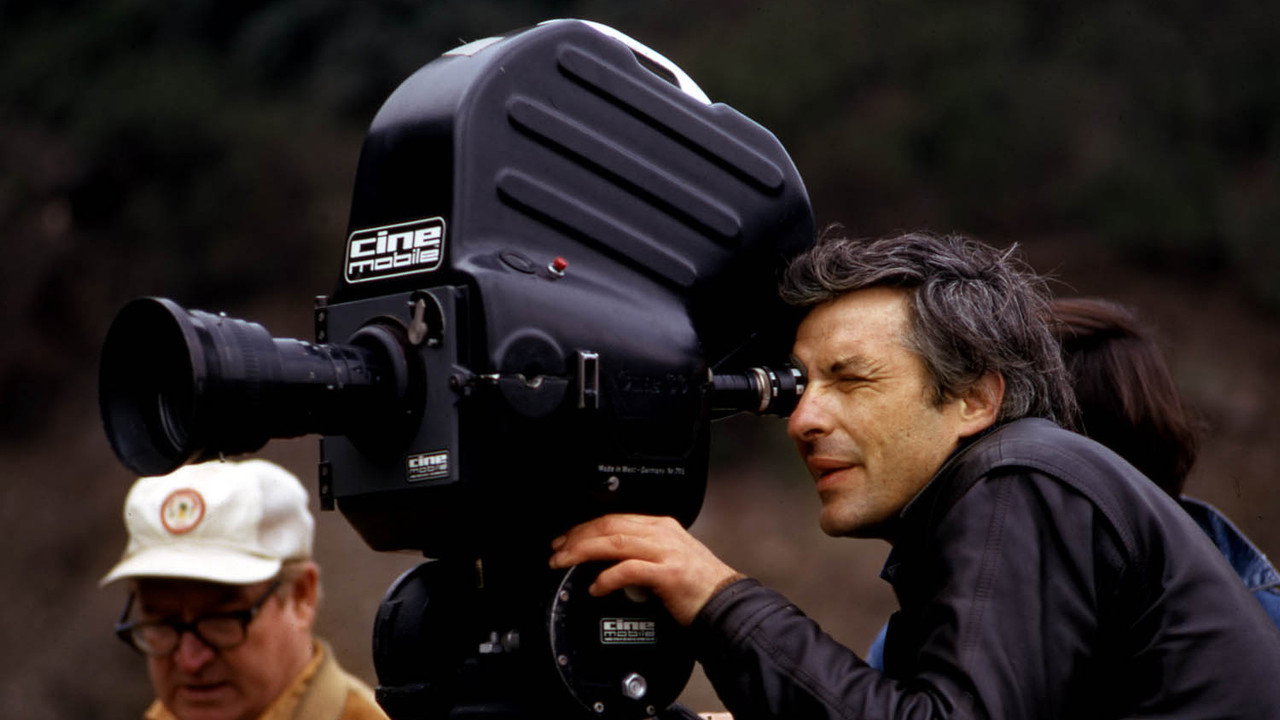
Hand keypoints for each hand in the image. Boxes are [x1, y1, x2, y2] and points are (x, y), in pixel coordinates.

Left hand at [549, 514, 743, 624]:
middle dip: (577, 537)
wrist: (727, 605)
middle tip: (557, 551)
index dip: (585, 527)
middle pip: (610, 525)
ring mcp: (666, 551)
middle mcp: (663, 534)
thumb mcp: (669, 559)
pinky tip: (595, 587)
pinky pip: (628, 569)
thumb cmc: (698, 588)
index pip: (615, 518)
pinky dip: (607, 578)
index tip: (566, 540)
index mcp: (662, 526)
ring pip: (614, 541)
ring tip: (564, 563)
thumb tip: (608, 560)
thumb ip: (643, 553)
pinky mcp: (668, 574)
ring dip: (583, 551)